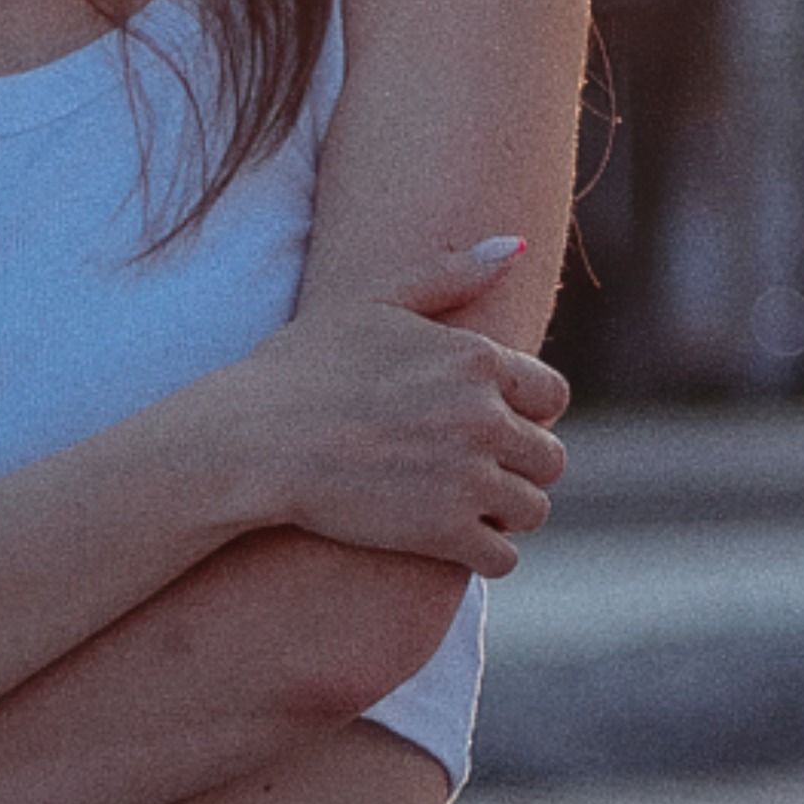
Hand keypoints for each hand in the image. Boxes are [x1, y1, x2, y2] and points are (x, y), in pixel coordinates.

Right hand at [227, 243, 569, 575]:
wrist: (251, 441)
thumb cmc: (301, 367)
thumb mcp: (373, 301)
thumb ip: (449, 273)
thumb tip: (518, 245)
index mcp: (476, 358)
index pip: (552, 396)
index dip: (525, 413)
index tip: (489, 424)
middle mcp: (483, 416)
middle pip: (550, 457)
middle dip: (519, 467)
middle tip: (475, 472)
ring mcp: (467, 477)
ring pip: (532, 508)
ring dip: (505, 513)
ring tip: (462, 507)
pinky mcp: (443, 532)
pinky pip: (503, 557)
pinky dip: (484, 555)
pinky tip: (452, 542)